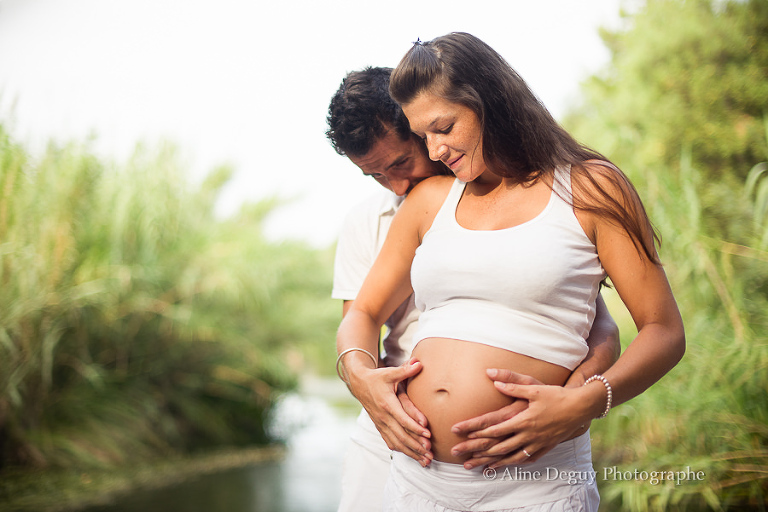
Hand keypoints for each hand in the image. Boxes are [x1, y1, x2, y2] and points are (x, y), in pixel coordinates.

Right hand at [347, 358, 432, 465]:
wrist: (359, 383)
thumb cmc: (377, 377)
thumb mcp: (390, 372)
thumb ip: (405, 370)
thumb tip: (419, 363)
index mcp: (387, 404)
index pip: (402, 419)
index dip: (415, 428)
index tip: (427, 434)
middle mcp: (383, 417)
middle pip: (401, 435)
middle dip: (416, 445)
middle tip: (430, 453)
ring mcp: (381, 423)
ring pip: (397, 442)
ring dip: (411, 452)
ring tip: (425, 460)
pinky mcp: (380, 427)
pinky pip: (390, 441)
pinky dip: (401, 450)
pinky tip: (411, 456)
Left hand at [452, 369, 589, 468]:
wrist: (581, 408)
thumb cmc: (556, 395)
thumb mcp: (533, 387)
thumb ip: (512, 383)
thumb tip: (493, 377)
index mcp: (523, 419)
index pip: (495, 428)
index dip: (477, 430)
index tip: (461, 433)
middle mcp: (528, 434)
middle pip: (499, 446)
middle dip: (477, 450)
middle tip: (460, 454)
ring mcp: (537, 443)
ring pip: (511, 457)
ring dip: (492, 462)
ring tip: (477, 466)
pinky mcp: (545, 447)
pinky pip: (526, 459)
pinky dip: (512, 463)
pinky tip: (504, 465)